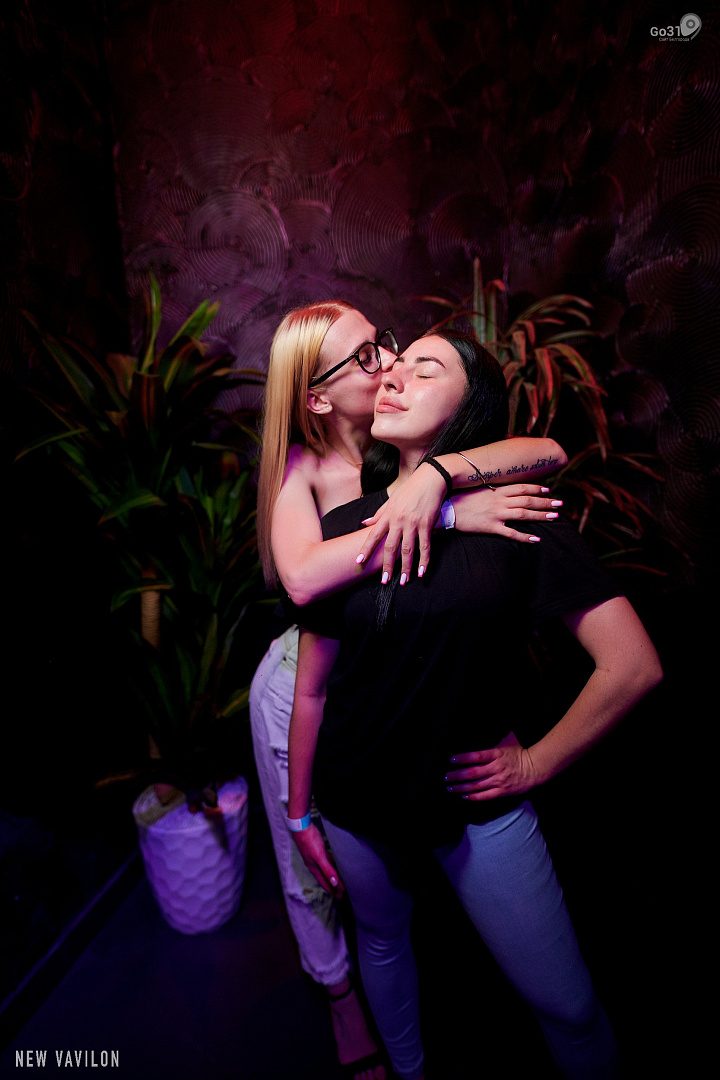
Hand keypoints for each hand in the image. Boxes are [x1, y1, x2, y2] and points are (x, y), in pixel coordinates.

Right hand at [291, 822, 344, 898]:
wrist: (301, 827)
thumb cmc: (309, 840)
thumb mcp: (319, 856)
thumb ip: (327, 869)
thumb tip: (334, 882)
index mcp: (313, 868)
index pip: (325, 883)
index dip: (333, 890)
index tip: (340, 896)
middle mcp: (314, 865)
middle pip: (325, 877)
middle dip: (333, 884)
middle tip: (342, 891)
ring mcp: (315, 857)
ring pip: (326, 869)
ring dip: (332, 874)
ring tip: (340, 879)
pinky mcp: (316, 850)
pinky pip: (326, 860)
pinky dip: (331, 863)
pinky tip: (335, 862)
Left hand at [355, 462, 446, 582]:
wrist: (430, 479)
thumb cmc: (409, 489)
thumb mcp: (391, 500)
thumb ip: (378, 514)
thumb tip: (364, 523)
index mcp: (388, 515)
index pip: (373, 535)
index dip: (366, 549)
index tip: (358, 561)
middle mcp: (398, 521)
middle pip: (390, 547)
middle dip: (387, 566)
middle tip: (384, 581)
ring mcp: (413, 523)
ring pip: (408, 550)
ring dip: (406, 568)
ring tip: (404, 581)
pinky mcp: (427, 524)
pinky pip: (425, 546)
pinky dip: (424, 560)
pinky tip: (422, 572)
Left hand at [445, 731, 537, 800]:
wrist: (535, 769)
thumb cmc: (520, 753)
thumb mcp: (509, 741)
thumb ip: (498, 737)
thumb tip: (493, 724)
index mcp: (497, 754)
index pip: (476, 756)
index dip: (463, 758)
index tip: (452, 760)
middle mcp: (496, 768)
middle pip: (473, 773)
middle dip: (457, 776)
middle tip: (446, 777)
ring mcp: (499, 781)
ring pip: (476, 786)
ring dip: (461, 787)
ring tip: (451, 787)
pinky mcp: (502, 792)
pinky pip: (485, 796)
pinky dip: (473, 797)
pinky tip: (463, 795)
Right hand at [452, 485, 562, 541]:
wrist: (447, 510)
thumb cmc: (460, 499)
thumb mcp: (477, 489)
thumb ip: (492, 490)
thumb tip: (502, 488)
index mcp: (496, 490)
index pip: (522, 487)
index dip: (536, 487)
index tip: (548, 489)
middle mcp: (499, 501)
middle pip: (527, 500)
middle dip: (545, 501)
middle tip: (560, 503)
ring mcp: (496, 514)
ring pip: (523, 514)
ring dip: (540, 515)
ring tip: (555, 517)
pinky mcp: (491, 527)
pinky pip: (511, 533)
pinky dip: (524, 537)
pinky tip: (536, 539)